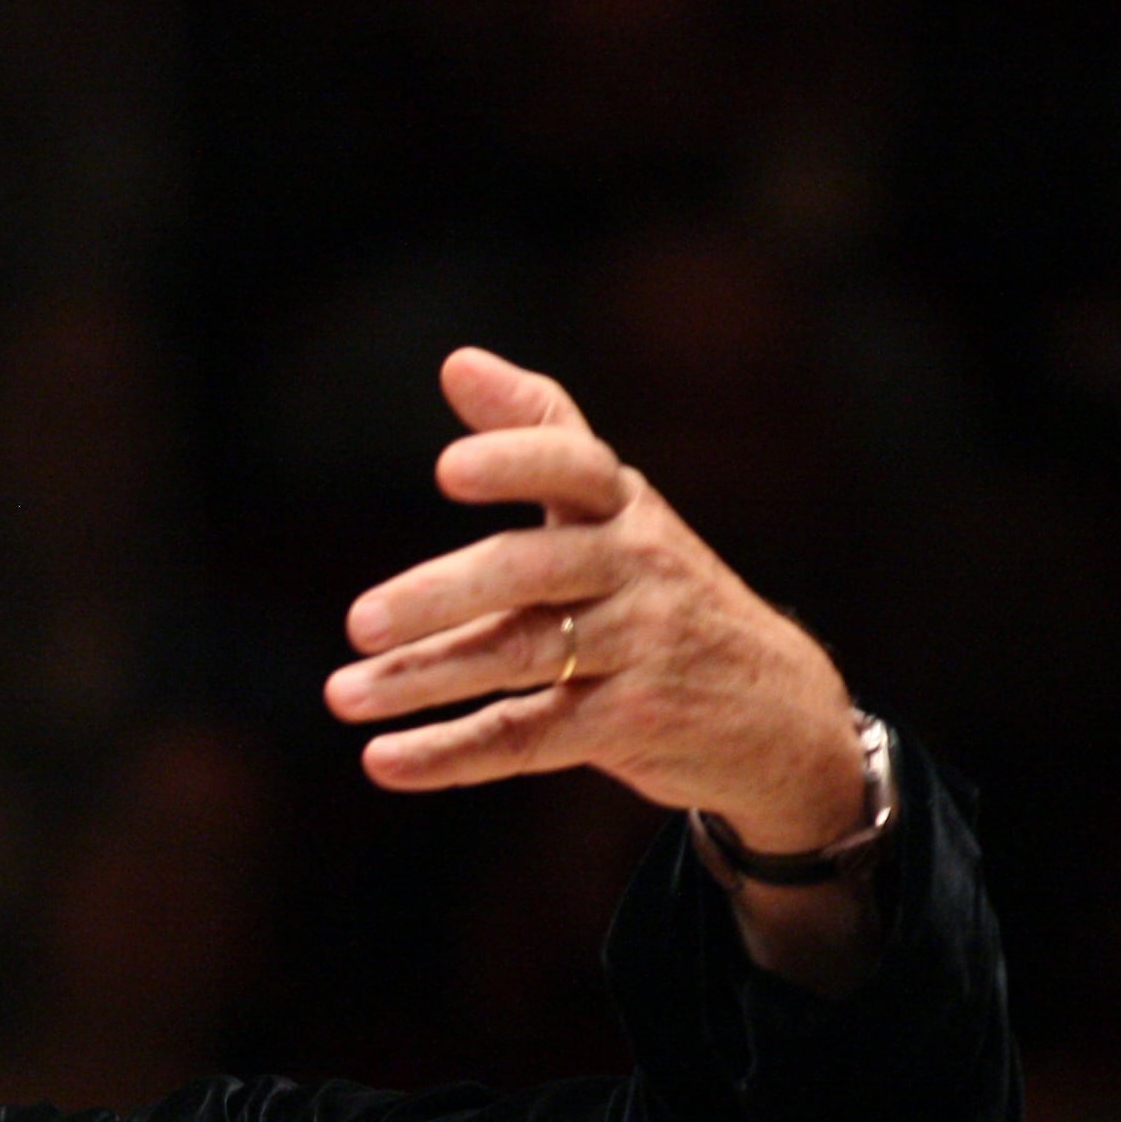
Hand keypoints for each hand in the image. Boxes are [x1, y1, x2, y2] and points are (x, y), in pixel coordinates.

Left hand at [323, 348, 864, 858]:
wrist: (777, 710)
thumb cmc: (665, 595)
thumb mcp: (617, 512)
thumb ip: (536, 438)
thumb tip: (455, 361)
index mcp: (623, 509)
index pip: (573, 467)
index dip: (514, 463)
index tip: (448, 470)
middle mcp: (637, 568)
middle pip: (530, 572)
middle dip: (442, 595)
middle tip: (358, 620)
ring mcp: (640, 647)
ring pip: (519, 656)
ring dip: (423, 679)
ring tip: (342, 694)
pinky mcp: (633, 723)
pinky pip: (529, 736)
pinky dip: (452, 752)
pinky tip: (384, 760)